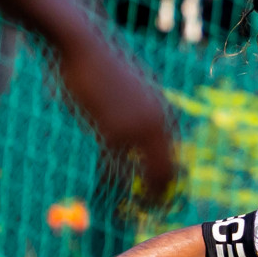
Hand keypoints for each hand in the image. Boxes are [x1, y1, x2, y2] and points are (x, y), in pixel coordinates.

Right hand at [56, 35, 176, 202]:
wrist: (84, 47)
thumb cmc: (101, 67)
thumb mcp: (129, 88)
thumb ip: (139, 110)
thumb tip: (139, 131)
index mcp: (163, 112)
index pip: (173, 155)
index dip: (167, 178)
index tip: (159, 194)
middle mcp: (157, 122)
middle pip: (167, 170)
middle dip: (161, 193)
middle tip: (153, 209)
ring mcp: (137, 129)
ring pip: (148, 173)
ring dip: (143, 195)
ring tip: (136, 209)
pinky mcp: (114, 132)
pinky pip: (119, 168)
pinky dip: (116, 184)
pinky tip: (110, 193)